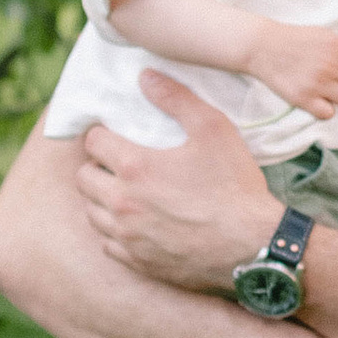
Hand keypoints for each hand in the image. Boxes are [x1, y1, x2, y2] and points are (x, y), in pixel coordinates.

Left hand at [77, 79, 276, 290]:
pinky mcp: (138, 261)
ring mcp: (128, 236)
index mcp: (134, 167)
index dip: (101, 134)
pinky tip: (133, 222)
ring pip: (91, 213)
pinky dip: (113, 230)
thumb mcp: (213, 128)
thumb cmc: (234, 185)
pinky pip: (107, 244)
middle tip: (116, 162)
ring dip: (100, 198)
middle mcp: (122, 203)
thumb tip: (146, 76)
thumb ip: (177, 98)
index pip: (93, 142)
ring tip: (123, 191)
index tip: (113, 134)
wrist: (253, 244)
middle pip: (84, 179)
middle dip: (96, 165)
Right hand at [246, 19, 337, 120]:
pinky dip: (327, 109)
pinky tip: (320, 100)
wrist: (263, 47)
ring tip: (334, 90)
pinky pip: (330, 113)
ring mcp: (317, 83)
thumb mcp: (324, 35)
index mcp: (336, 45)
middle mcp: (330, 64)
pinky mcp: (304, 99)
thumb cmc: (295, 40)